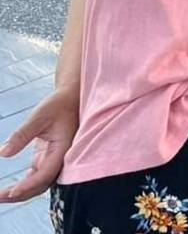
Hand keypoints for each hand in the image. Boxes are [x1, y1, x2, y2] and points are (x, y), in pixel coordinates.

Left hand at [0, 88, 78, 202]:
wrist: (71, 100)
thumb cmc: (59, 105)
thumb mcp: (39, 116)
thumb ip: (22, 135)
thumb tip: (3, 153)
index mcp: (63, 149)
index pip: (45, 174)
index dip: (28, 185)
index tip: (10, 192)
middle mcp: (61, 159)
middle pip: (42, 185)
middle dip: (21, 195)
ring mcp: (55, 160)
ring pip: (39, 184)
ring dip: (21, 193)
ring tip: (0, 197)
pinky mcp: (48, 159)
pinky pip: (37, 178)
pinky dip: (24, 185)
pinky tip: (10, 189)